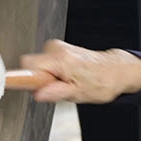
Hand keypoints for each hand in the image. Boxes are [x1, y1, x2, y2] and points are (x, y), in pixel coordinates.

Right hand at [18, 39, 140, 103]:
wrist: (115, 70)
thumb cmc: (102, 81)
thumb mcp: (78, 94)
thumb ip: (55, 93)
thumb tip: (37, 94)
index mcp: (60, 59)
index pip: (27, 64)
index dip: (25, 78)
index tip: (26, 87)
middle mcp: (56, 49)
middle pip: (30, 65)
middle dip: (39, 79)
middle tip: (58, 88)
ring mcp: (57, 47)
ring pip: (38, 65)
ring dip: (48, 77)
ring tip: (67, 83)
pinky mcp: (58, 49)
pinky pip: (45, 63)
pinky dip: (53, 72)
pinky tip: (68, 77)